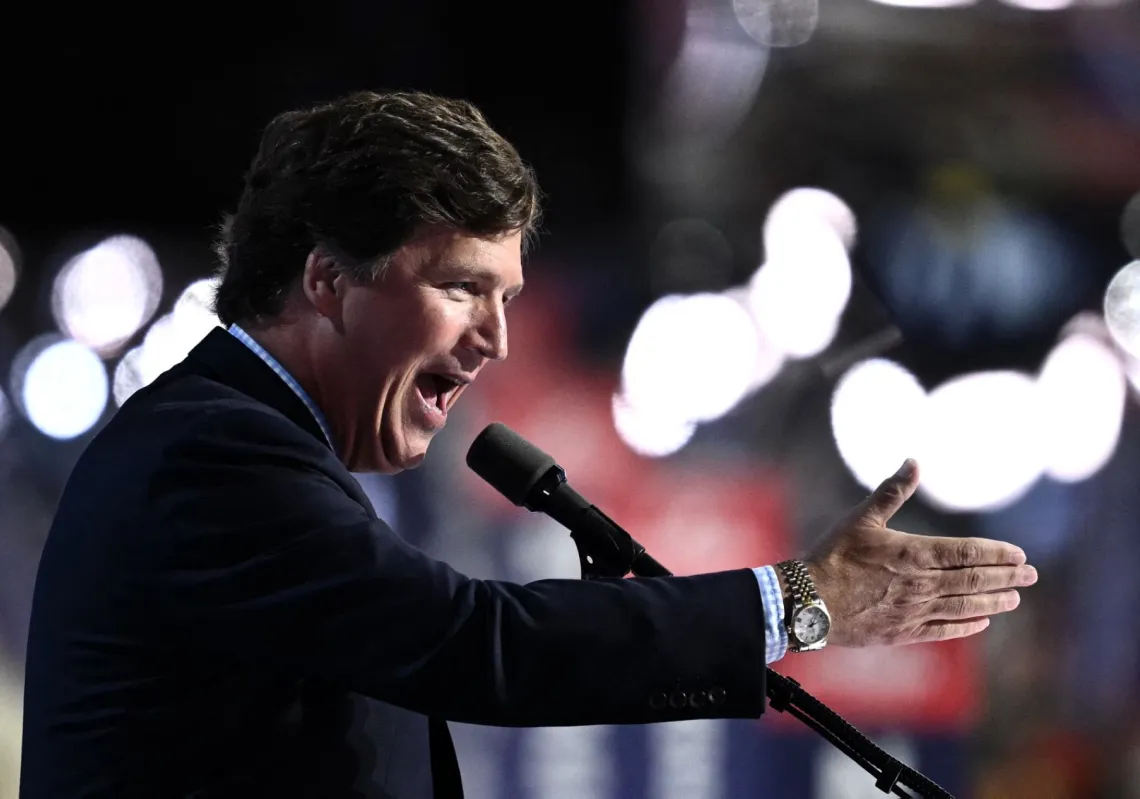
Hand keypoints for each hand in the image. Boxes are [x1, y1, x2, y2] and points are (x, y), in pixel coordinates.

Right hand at [805, 459, 1037, 647]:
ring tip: (1013, 599)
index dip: (997, 554)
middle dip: (1006, 577)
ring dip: (993, 602)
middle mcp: (922, 584)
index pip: (968, 553)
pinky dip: (966, 626)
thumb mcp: (861, 517)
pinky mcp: (902, 631)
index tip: (1019, 555)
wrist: (809, 601)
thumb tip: (913, 461)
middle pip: (974, 580)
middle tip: (1031, 576)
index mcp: (915, 553)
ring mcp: (914, 610)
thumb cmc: (833, 555)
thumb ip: (892, 491)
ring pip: (964, 606)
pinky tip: (981, 623)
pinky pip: (943, 630)